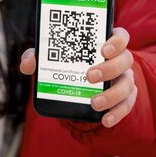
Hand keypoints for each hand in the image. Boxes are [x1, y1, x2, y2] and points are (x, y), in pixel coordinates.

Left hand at [20, 27, 136, 127]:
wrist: (78, 89)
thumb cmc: (68, 65)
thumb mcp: (52, 59)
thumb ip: (39, 56)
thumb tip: (28, 63)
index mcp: (106, 43)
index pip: (120, 36)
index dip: (116, 41)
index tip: (103, 49)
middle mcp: (119, 60)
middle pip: (125, 59)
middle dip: (109, 68)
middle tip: (89, 76)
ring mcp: (124, 79)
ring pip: (127, 84)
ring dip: (112, 94)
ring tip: (94, 103)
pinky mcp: (125, 98)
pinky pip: (127, 105)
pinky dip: (117, 113)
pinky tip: (105, 120)